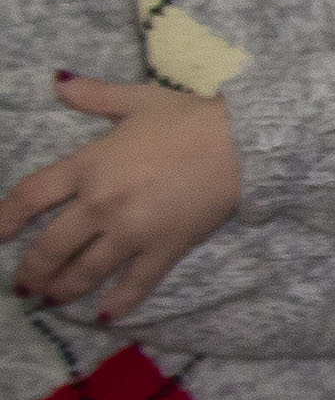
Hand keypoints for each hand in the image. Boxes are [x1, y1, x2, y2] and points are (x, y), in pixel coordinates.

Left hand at [3, 76, 242, 323]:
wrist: (245, 144)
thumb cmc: (190, 119)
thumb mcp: (138, 100)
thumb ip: (94, 95)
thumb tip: (59, 82)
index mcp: (88, 166)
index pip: (29, 196)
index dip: (4, 219)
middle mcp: (100, 204)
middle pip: (51, 245)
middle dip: (32, 269)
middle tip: (23, 284)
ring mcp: (131, 231)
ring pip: (84, 270)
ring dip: (62, 290)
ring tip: (51, 300)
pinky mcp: (164, 249)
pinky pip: (135, 284)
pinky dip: (118, 303)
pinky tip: (105, 316)